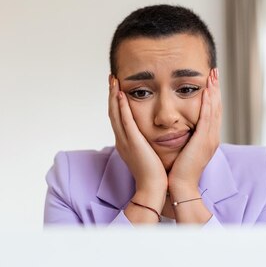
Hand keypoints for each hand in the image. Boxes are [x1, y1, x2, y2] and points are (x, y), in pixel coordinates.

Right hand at [108, 75, 166, 218]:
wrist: (153, 188)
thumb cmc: (155, 174)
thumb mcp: (148, 154)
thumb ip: (146, 143)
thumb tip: (151, 136)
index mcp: (125, 142)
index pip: (118, 118)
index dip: (115, 102)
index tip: (116, 88)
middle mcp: (122, 140)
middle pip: (112, 112)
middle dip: (111, 94)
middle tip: (111, 78)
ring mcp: (125, 141)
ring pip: (115, 114)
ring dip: (113, 96)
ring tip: (113, 80)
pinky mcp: (132, 143)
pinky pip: (125, 121)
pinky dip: (121, 107)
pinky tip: (120, 94)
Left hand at [168, 68, 220, 197]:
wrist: (180, 187)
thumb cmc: (178, 172)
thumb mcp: (184, 151)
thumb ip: (185, 139)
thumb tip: (180, 130)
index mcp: (207, 139)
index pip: (212, 113)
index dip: (212, 96)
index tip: (210, 82)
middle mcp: (212, 137)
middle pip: (217, 107)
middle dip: (216, 89)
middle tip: (214, 72)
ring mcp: (210, 139)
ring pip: (214, 109)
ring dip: (214, 91)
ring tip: (212, 75)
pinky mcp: (204, 141)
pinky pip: (207, 117)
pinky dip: (208, 102)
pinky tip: (207, 90)